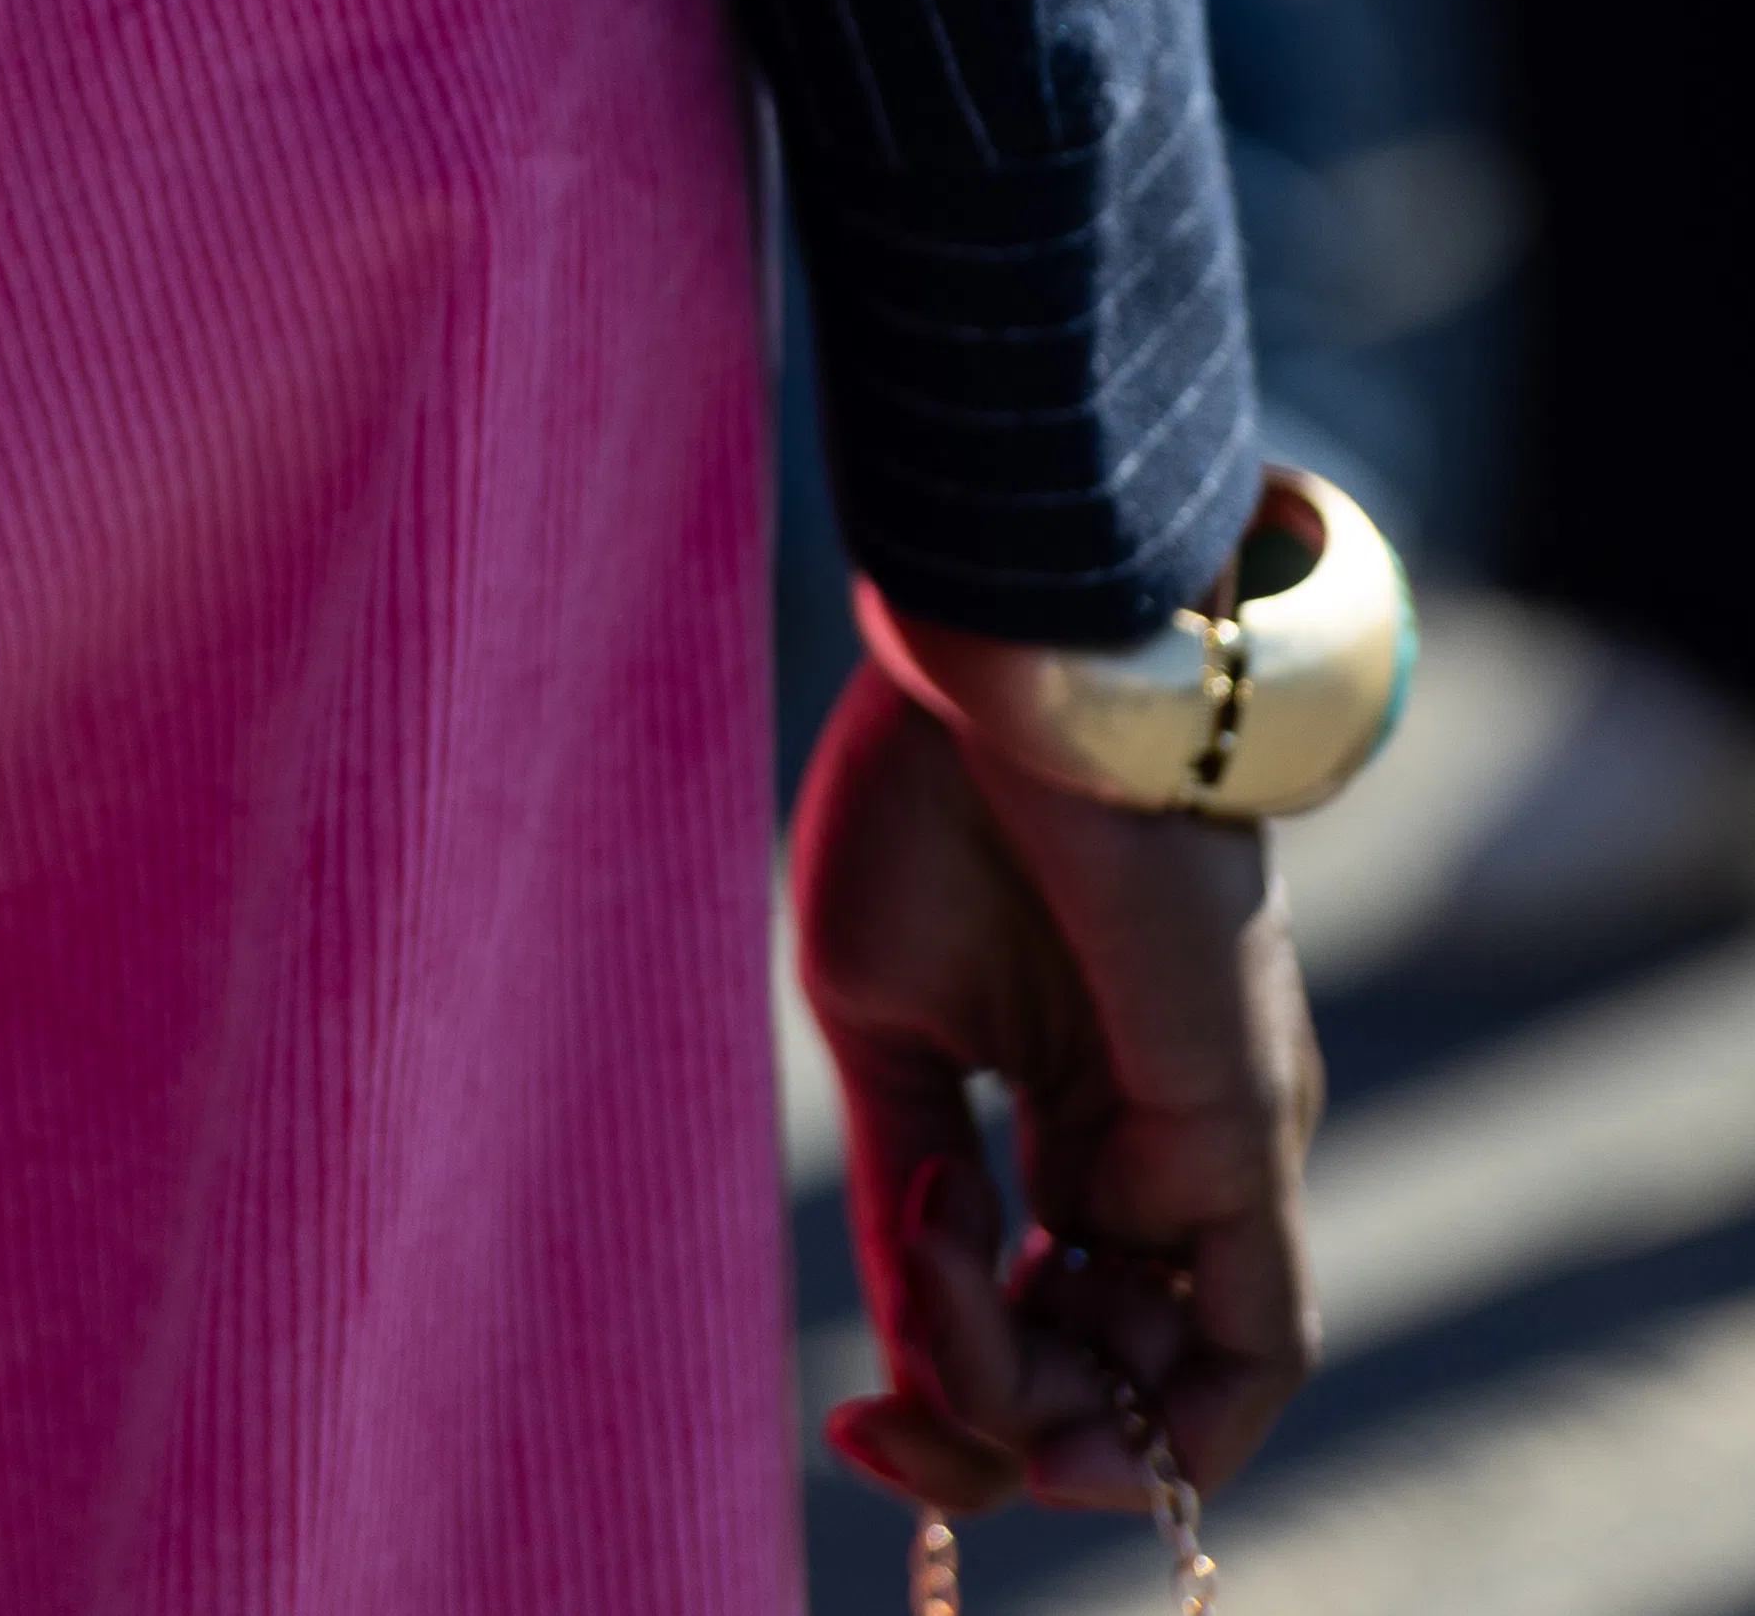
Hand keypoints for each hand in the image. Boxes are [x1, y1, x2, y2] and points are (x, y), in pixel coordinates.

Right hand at [795, 662, 1322, 1525]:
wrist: (1005, 667)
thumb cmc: (937, 798)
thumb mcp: (888, 1025)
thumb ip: (917, 1194)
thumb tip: (914, 1348)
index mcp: (1078, 1114)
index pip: (1040, 1327)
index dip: (949, 1402)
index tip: (848, 1426)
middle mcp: (1164, 1155)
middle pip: (1102, 1386)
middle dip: (986, 1437)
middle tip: (877, 1412)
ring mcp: (1218, 1153)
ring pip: (1163, 1393)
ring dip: (1033, 1416)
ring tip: (929, 1278)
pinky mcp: (1249, 1139)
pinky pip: (1255, 1355)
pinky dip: (1162, 1430)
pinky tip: (1036, 1391)